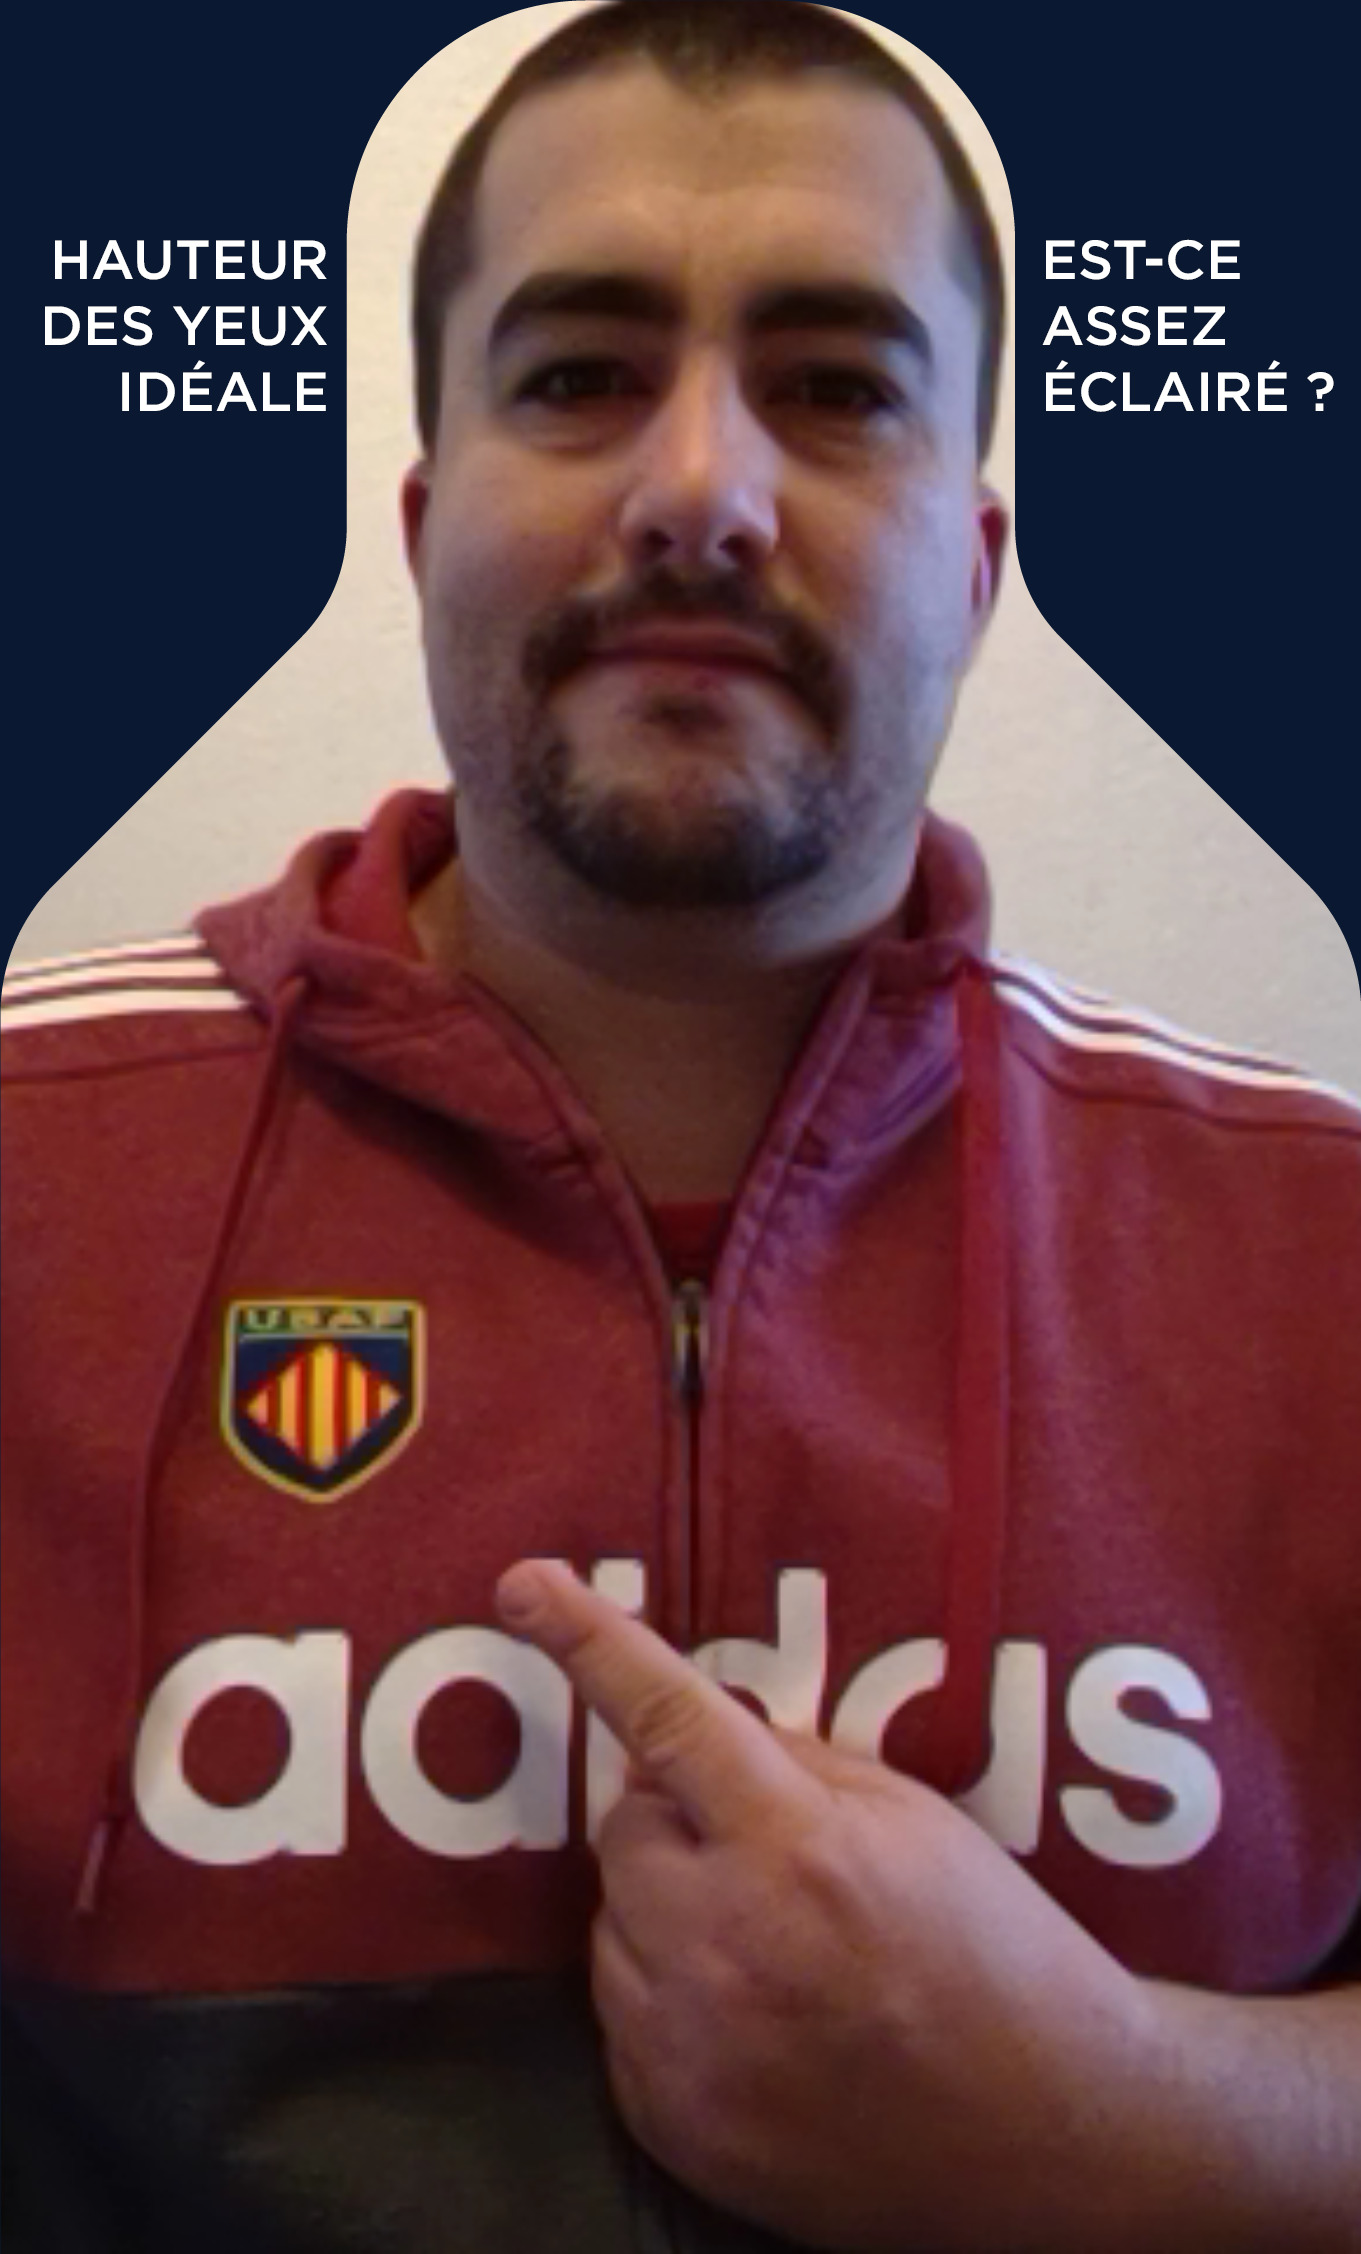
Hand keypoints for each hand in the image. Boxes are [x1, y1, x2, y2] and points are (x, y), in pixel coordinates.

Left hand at [495, 1560, 1164, 2252]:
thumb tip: (692, 1733)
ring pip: (612, 1926)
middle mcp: (727, 1946)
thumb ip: (795, 1766)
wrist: (1049, 2137)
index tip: (523, 1586)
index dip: (588, 1641)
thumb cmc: (995, 1953)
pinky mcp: (676, 2125)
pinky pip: (621, 2022)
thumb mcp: (917, 1821)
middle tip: (763, 1855)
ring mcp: (694, 2048)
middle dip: (675, 1821)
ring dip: (667, 1912)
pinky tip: (758, 2018)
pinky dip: (670, 2003)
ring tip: (774, 1948)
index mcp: (798, 1851)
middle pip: (624, 1828)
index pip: (666, 1717)